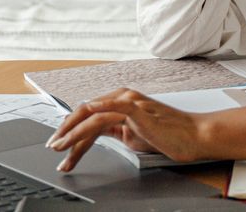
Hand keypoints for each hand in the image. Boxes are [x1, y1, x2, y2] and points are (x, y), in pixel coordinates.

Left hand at [46, 88, 205, 171]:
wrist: (193, 136)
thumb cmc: (169, 135)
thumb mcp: (134, 135)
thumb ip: (115, 132)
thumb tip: (97, 137)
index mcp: (121, 102)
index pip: (89, 117)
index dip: (71, 131)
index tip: (61, 147)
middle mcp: (122, 97)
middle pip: (85, 113)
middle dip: (65, 131)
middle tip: (53, 147)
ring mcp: (129, 101)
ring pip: (91, 115)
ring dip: (72, 132)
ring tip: (60, 148)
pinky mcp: (136, 108)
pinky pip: (109, 108)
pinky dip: (93, 114)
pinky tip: (79, 123)